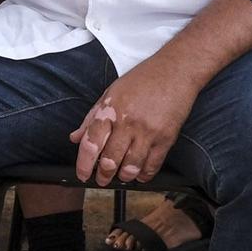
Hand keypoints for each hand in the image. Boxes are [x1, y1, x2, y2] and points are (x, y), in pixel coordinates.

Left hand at [71, 55, 202, 185]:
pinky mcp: (166, 138)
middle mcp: (127, 123)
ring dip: (123, 177)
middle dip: (103, 175)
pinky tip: (139, 175)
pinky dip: (144, 175)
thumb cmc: (143, 79)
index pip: (90, 144)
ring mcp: (148, 132)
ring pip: (131, 167)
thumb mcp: (111, 92)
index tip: (82, 173)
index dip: (83, 164)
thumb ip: (92, 117)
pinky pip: (152, 165)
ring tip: (120, 177)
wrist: (176, 71)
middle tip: (101, 179)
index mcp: (111, 110)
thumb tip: (76, 138)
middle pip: (110, 160)